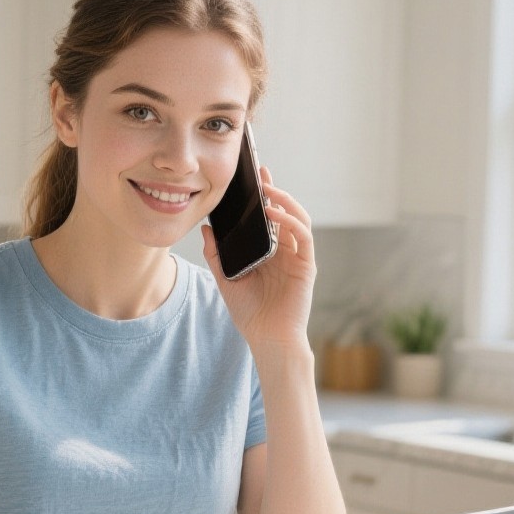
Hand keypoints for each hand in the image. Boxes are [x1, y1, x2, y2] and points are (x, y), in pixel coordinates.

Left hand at [202, 168, 316, 350]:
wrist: (268, 340)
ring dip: (284, 201)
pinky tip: (274, 213)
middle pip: (284, 212)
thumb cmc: (250, 315)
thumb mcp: (226, 281)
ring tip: (267, 189)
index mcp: (269, 254)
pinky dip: (290, 220)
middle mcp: (286, 252)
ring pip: (297, 218)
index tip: (252, 178)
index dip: (263, 197)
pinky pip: (303, 236)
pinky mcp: (306, 265)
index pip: (268, 219)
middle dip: (274, 190)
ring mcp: (298, 257)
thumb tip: (206, 229)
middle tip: (260, 173)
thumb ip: (217, 256)